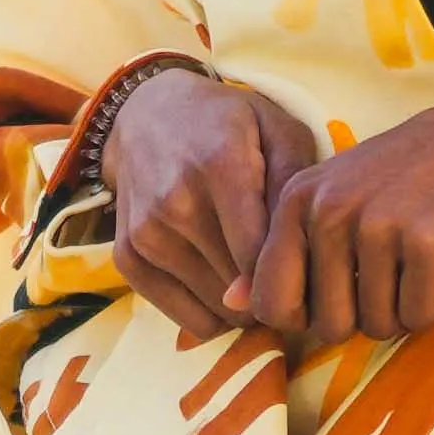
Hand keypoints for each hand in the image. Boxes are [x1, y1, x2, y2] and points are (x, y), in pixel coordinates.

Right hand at [92, 61, 315, 335]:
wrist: (149, 114)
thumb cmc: (230, 125)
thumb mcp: (281, 132)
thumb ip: (294, 192)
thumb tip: (278, 274)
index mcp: (221, 166)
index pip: (260, 257)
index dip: (292, 276)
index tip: (307, 269)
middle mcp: (176, 203)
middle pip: (240, 290)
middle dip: (270, 291)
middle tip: (281, 269)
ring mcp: (145, 233)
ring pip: (217, 311)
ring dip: (241, 304)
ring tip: (250, 272)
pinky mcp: (126, 257)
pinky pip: (185, 319)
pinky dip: (211, 312)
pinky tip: (221, 280)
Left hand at [243, 85, 433, 343]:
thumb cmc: (407, 176)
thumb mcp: (334, 198)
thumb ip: (283, 250)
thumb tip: (231, 302)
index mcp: (296, 201)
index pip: (270, 303)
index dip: (305, 316)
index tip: (337, 292)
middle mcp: (328, 211)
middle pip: (328, 326)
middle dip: (362, 317)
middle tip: (388, 273)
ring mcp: (377, 225)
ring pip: (375, 326)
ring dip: (400, 310)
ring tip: (415, 263)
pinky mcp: (425, 242)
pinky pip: (417, 316)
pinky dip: (432, 304)